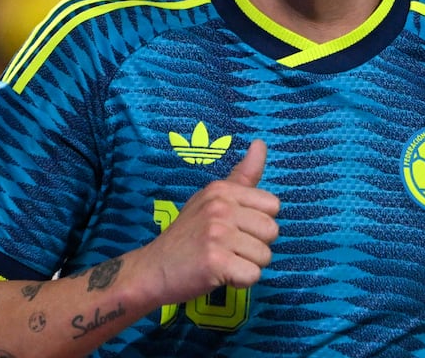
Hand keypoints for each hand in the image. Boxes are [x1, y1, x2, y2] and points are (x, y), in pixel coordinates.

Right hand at [143, 139, 279, 304]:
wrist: (152, 269)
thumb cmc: (187, 236)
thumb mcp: (211, 199)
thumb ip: (241, 176)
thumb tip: (261, 143)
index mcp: (222, 190)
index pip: (272, 205)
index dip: (258, 223)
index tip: (235, 230)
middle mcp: (220, 207)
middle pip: (272, 231)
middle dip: (256, 246)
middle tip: (228, 249)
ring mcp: (217, 234)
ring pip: (265, 255)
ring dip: (248, 265)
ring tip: (223, 262)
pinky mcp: (215, 261)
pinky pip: (252, 275)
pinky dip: (240, 281)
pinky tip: (220, 276)